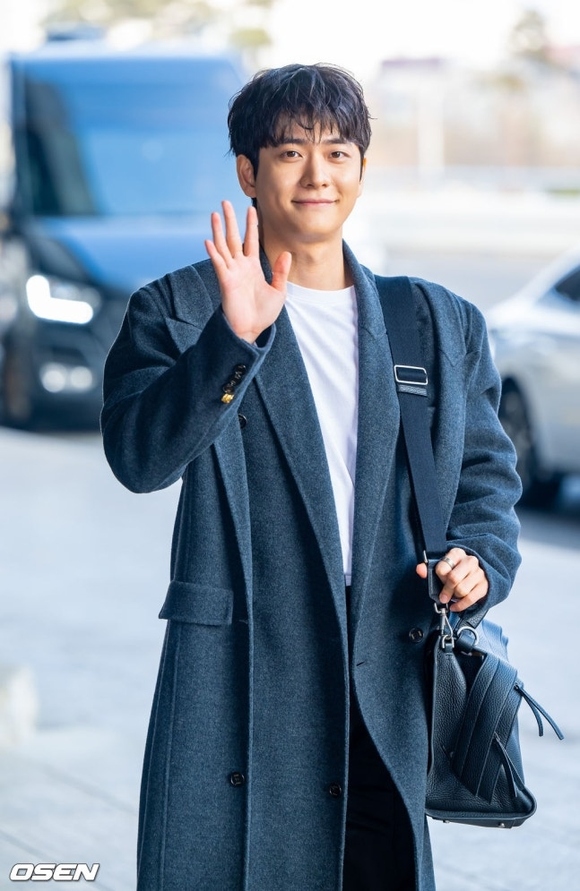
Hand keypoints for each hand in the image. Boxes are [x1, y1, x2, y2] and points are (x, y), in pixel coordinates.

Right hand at [204, 201, 290, 342]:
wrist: (251, 330)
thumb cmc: (262, 313)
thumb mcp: (278, 291)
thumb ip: (280, 272)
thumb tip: (286, 253)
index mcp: (252, 267)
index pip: (251, 240)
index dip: (251, 224)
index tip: (251, 208)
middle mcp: (239, 266)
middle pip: (233, 237)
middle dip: (230, 220)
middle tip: (226, 201)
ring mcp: (231, 272)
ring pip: (223, 246)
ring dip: (218, 230)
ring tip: (215, 213)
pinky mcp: (225, 281)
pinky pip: (218, 263)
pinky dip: (213, 252)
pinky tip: (208, 240)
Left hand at [415, 548, 488, 612]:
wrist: (475, 575)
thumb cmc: (455, 571)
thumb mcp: (441, 567)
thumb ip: (428, 568)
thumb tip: (419, 570)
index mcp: (457, 553)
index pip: (443, 567)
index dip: (439, 577)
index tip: (440, 580)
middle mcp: (470, 561)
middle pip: (453, 578)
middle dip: (446, 590)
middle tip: (443, 596)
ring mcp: (479, 573)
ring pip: (462, 590)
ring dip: (454, 597)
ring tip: (453, 596)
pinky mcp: (484, 585)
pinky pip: (470, 598)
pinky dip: (460, 606)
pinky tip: (455, 606)